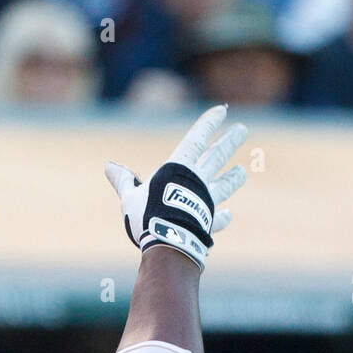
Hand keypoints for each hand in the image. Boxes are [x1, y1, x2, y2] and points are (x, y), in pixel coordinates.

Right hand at [105, 105, 247, 270]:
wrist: (167, 242)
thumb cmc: (147, 215)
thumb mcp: (130, 196)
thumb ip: (123, 181)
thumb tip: (109, 166)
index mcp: (178, 169)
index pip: (196, 139)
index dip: (208, 124)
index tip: (222, 110)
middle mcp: (196, 181)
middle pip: (216, 157)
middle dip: (230, 142)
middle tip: (242, 130)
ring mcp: (206, 201)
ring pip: (224, 186)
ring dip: (233, 178)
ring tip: (243, 171)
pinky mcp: (207, 222)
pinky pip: (217, 218)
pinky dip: (222, 217)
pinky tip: (228, 215)